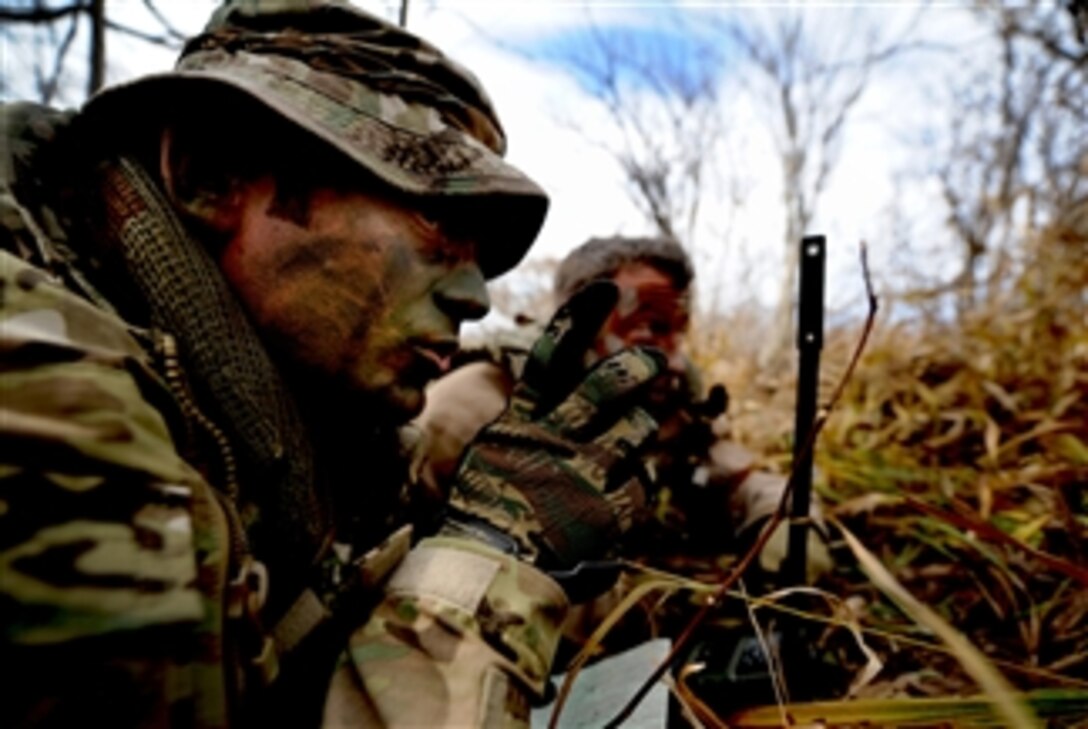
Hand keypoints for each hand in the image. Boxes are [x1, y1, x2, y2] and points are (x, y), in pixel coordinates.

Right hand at [445, 282, 663, 571]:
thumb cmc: (486, 514)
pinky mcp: (612, 505)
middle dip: (638, 367)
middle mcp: (556, 437)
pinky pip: (642, 482)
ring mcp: (586, 470)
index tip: (608, 290)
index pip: (554, 355)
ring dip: (637, 432)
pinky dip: (632, 488)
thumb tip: (557, 396)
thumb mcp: (494, 455)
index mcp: (523, 422)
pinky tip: (610, 504)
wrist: (489, 572)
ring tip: (622, 449)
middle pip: (608, 384)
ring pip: (636, 428)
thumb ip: (527, 424)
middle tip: (656, 361)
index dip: (582, 318)